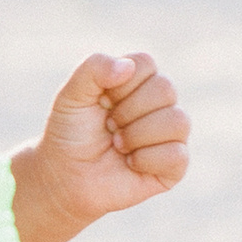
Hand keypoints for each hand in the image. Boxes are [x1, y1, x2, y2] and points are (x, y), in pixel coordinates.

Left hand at [15, 51, 190, 241]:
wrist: (64, 178)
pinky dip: (145, 160)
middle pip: (165, 89)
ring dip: (136, 135)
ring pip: (178, 121)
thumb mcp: (71, 96)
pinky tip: (130, 164)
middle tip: (108, 127)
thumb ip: (93, 68)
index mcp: (137, 81)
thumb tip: (127, 66)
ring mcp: (170, 134)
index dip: (119, 85)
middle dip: (127, 112)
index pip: (145, 63)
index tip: (101, 102)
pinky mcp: (174, 166)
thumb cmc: (70, 135)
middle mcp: (159, 104)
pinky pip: (177, 155)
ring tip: (118, 145)